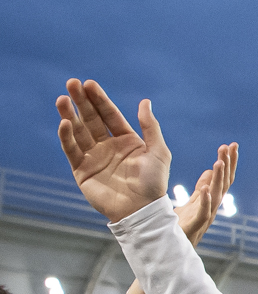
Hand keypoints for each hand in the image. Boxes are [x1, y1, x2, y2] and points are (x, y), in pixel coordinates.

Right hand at [56, 79, 171, 222]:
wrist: (141, 210)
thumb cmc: (154, 182)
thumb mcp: (158, 151)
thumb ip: (150, 127)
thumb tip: (145, 102)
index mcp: (127, 140)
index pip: (110, 115)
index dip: (100, 99)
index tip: (89, 84)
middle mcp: (108, 146)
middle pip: (91, 119)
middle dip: (81, 101)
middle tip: (72, 83)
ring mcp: (94, 157)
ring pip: (79, 131)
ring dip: (70, 115)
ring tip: (62, 99)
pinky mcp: (82, 170)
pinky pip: (72, 150)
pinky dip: (67, 137)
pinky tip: (64, 123)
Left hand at [174, 142, 238, 246]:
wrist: (169, 250)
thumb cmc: (180, 227)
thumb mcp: (191, 203)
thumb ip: (202, 188)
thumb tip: (210, 171)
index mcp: (210, 200)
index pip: (223, 178)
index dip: (228, 162)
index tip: (231, 145)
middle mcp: (211, 208)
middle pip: (224, 183)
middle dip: (228, 164)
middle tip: (229, 147)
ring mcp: (205, 217)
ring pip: (217, 195)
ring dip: (219, 178)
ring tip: (219, 162)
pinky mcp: (195, 226)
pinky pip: (203, 212)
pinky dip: (206, 200)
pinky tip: (206, 188)